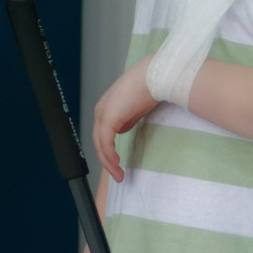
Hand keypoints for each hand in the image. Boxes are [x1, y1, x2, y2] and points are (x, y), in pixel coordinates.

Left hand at [92, 58, 160, 180]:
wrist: (153, 77)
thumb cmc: (149, 88)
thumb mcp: (136, 108)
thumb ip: (127, 119)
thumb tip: (123, 129)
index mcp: (107, 107)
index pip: (103, 133)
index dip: (108, 149)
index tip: (117, 163)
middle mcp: (101, 110)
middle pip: (99, 140)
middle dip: (107, 159)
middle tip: (118, 174)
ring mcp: (103, 114)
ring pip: (100, 144)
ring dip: (108, 162)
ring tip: (119, 175)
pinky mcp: (108, 119)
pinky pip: (105, 142)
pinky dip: (109, 155)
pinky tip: (116, 164)